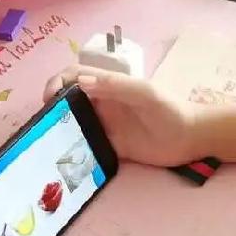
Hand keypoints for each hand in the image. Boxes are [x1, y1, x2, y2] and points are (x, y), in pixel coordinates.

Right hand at [44, 66, 201, 166]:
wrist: (192, 137)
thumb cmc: (171, 109)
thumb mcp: (144, 92)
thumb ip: (115, 85)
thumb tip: (80, 83)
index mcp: (109, 86)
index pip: (75, 77)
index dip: (57, 82)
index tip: (49, 98)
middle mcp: (103, 104)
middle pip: (69, 101)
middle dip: (52, 108)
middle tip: (43, 124)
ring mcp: (107, 126)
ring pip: (75, 124)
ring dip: (60, 130)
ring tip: (49, 142)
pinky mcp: (112, 147)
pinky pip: (88, 146)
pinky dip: (75, 150)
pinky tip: (66, 158)